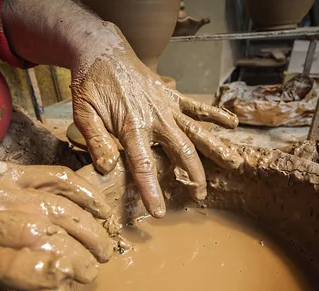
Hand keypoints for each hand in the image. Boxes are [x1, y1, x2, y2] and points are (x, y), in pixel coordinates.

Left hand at [71, 32, 242, 216]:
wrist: (102, 50)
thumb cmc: (91, 83)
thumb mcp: (84, 112)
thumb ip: (96, 141)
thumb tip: (107, 168)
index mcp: (131, 126)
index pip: (144, 165)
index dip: (152, 190)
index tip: (160, 212)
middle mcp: (155, 118)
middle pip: (181, 152)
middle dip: (193, 176)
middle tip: (199, 196)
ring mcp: (166, 106)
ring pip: (197, 130)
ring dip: (215, 148)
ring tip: (234, 163)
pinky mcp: (171, 96)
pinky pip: (197, 106)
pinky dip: (216, 114)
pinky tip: (233, 124)